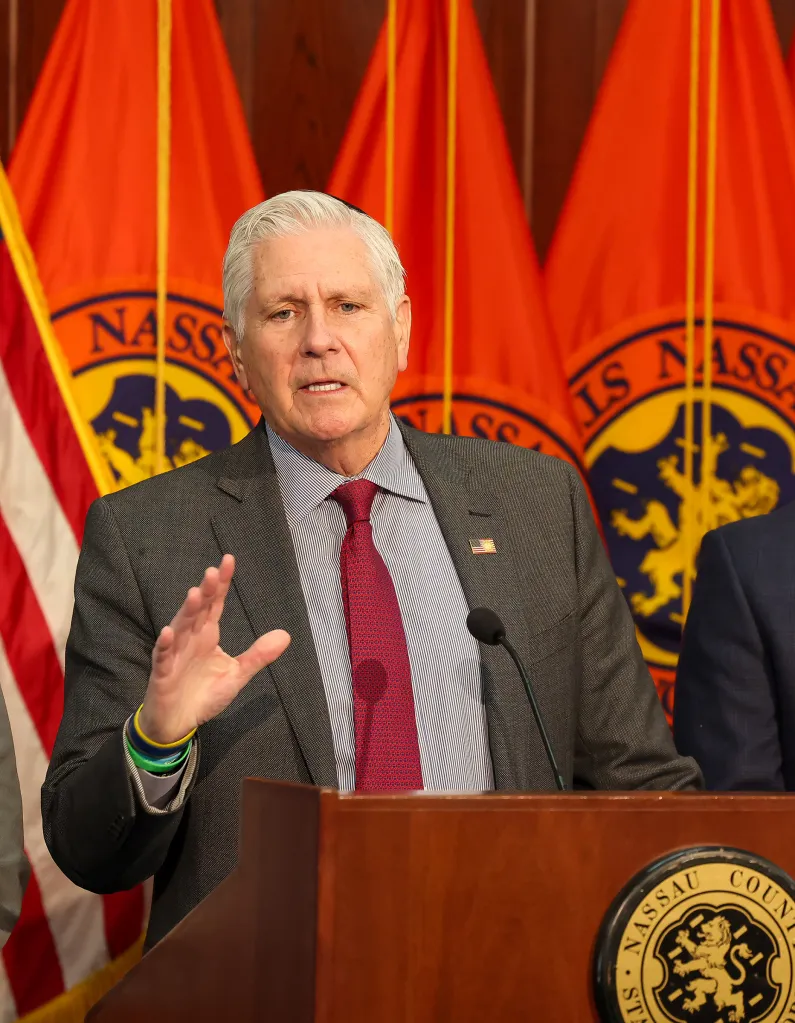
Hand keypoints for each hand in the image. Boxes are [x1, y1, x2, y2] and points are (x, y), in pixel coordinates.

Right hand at [138, 554, 289, 743]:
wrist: (179, 722)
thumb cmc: (204, 694)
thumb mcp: (237, 674)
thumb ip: (258, 655)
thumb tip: (286, 635)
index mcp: (208, 635)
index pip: (215, 604)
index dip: (221, 583)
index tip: (228, 560)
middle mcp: (191, 638)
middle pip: (198, 610)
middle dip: (205, 592)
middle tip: (212, 573)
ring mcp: (174, 653)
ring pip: (180, 627)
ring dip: (186, 612)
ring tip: (194, 595)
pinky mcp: (162, 672)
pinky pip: (162, 656)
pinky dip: (164, 644)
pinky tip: (168, 632)